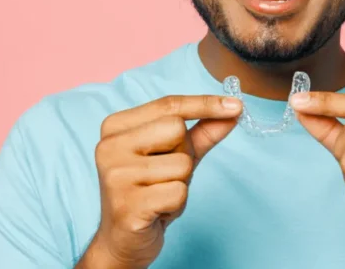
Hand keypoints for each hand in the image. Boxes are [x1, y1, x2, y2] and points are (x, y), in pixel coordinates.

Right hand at [78, 95, 241, 268]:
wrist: (124, 240)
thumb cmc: (150, 191)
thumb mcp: (176, 155)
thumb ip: (202, 131)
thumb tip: (233, 110)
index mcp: (115, 127)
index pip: (168, 105)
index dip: (204, 104)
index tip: (236, 104)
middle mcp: (109, 146)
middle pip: (176, 129)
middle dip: (184, 153)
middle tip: (165, 174)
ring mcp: (116, 176)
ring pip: (181, 164)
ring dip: (180, 183)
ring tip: (160, 194)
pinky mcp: (128, 205)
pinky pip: (178, 192)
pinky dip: (177, 204)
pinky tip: (158, 210)